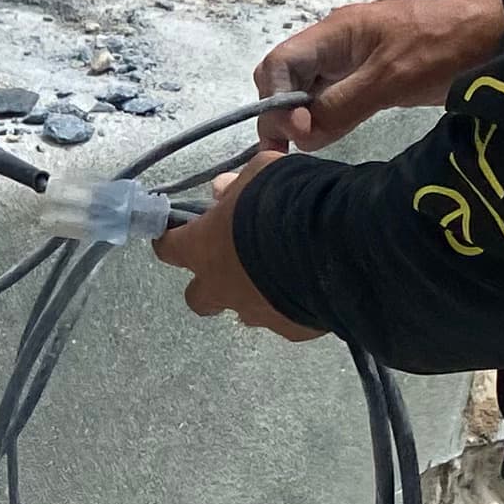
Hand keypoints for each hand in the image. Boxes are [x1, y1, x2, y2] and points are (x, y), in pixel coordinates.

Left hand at [153, 157, 319, 338]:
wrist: (334, 244)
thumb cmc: (285, 202)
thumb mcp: (260, 174)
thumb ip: (237, 185)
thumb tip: (222, 189)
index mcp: (204, 248)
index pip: (169, 248)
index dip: (170, 240)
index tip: (174, 235)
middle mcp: (221, 287)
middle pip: (198, 297)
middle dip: (209, 284)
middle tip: (229, 264)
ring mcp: (255, 312)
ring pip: (243, 312)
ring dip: (253, 295)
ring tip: (279, 275)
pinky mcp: (289, 329)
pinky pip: (283, 320)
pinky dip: (292, 306)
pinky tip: (310, 288)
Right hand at [252, 0, 503, 149]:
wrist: (499, 30)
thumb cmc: (446, 48)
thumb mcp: (392, 79)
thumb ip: (341, 106)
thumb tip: (301, 135)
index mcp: (335, 33)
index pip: (277, 64)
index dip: (275, 101)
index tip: (297, 133)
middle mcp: (336, 43)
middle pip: (285, 77)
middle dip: (281, 112)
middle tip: (293, 148)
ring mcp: (354, 57)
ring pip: (308, 88)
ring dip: (303, 117)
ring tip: (307, 147)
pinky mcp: (373, 72)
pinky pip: (334, 94)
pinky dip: (325, 116)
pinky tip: (330, 135)